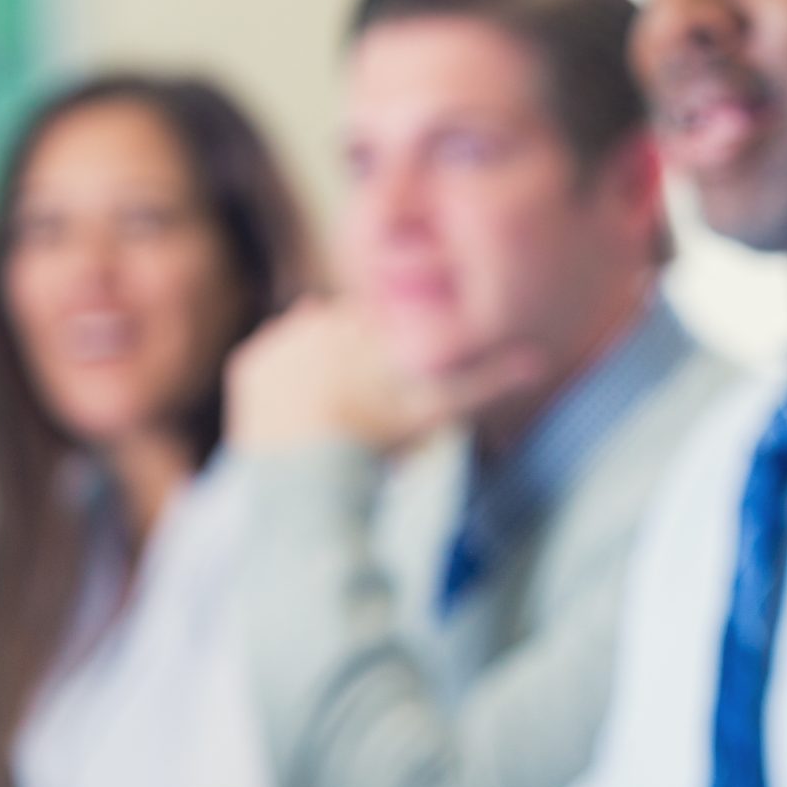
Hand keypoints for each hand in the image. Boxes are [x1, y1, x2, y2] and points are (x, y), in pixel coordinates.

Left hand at [226, 299, 543, 453]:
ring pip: (304, 348)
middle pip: (340, 337)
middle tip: (358, 412)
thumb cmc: (380, 439)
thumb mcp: (440, 411)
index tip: (387, 396)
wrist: (307, 470)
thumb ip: (487, 383)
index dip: (386, 365)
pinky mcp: (246, 366)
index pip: (380, 332)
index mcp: (363, 321)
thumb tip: (539, 360)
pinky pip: (265, 368)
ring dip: (314, 373)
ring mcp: (277, 340)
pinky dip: (277, 388)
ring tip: (328, 417)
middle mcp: (317, 316)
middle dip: (348, 365)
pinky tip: (297, 415)